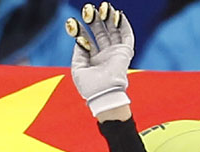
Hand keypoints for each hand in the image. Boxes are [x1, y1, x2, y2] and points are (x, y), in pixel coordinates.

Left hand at [70, 2, 133, 117]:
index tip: (73, 22)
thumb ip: (78, 53)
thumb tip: (79, 40)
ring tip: (104, 6)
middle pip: (100, 32)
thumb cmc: (89, 87)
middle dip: (94, 20)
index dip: (81, 30)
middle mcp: (105, 55)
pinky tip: (118, 15)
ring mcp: (115, 53)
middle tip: (88, 9)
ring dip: (109, 19)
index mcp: (93, 60)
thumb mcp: (78, 69)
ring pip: (113, 31)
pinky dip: (124, 25)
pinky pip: (127, 35)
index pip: (88, 40)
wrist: (104, 94)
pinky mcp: (125, 53)